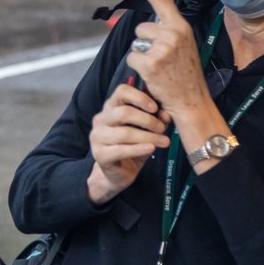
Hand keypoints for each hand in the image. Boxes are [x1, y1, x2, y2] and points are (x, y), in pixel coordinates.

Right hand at [86, 82, 170, 204]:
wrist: (119, 173)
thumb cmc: (133, 147)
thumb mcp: (146, 131)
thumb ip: (155, 120)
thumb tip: (166, 115)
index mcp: (110, 107)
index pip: (121, 91)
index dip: (140, 97)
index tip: (155, 108)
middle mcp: (100, 119)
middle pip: (124, 112)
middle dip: (148, 120)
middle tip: (162, 129)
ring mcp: (97, 137)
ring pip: (124, 132)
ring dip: (148, 136)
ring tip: (163, 141)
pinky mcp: (99, 154)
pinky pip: (121, 150)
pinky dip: (139, 149)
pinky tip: (151, 149)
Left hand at [125, 0, 212, 118]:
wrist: (192, 100)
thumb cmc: (187, 72)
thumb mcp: (185, 42)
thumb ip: (173, 22)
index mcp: (181, 27)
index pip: (161, 0)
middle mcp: (172, 34)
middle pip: (141, 29)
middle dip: (145, 42)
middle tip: (161, 57)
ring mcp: (162, 49)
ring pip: (136, 43)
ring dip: (142, 55)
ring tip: (158, 66)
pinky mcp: (151, 64)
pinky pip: (132, 57)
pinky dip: (138, 67)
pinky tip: (152, 74)